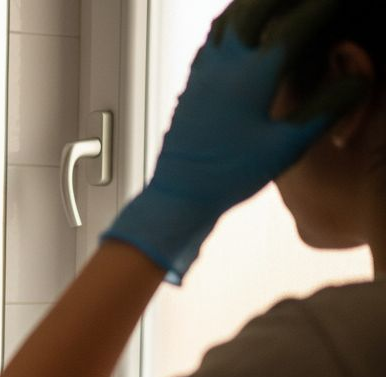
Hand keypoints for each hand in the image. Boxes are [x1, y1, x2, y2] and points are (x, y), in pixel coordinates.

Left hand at [103, 0, 353, 283]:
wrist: (179, 195)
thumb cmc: (232, 174)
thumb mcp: (288, 145)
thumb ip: (326, 108)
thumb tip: (360, 80)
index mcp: (252, 76)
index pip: (293, 27)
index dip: (319, 8)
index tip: (336, 0)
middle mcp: (223, 65)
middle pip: (252, 9)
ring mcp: (202, 73)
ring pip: (226, 20)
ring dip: (252, 3)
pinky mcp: (190, 85)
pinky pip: (210, 39)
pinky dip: (229, 22)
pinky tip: (235, 28)